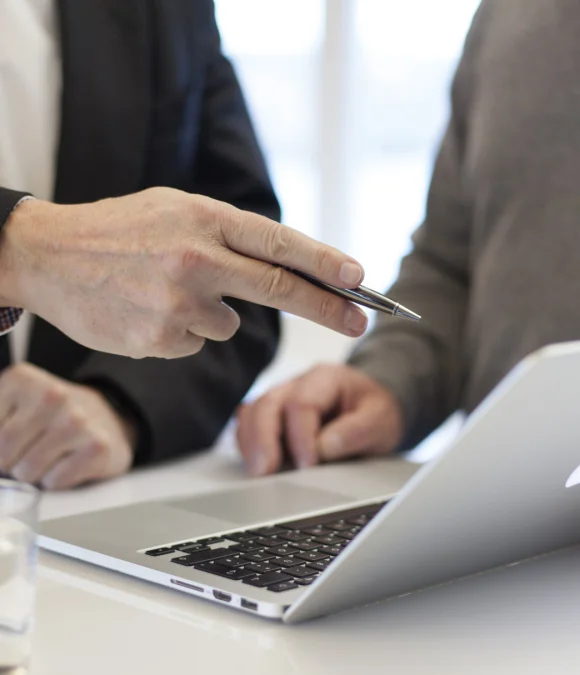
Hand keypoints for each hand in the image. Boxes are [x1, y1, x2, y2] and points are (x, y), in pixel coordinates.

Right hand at [0, 188, 367, 357]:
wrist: (47, 256)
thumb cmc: (118, 230)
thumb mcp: (175, 210)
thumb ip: (227, 234)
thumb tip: (282, 266)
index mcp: (203, 218)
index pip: (280, 244)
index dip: (325, 263)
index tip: (359, 279)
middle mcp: (196, 260)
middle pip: (279, 289)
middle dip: (328, 308)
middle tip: (361, 320)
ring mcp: (178, 303)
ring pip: (228, 323)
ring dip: (211, 313)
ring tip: (163, 290)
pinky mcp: (160, 339)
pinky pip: (196, 342)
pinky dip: (182, 331)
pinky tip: (147, 309)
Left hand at [0, 363, 134, 489]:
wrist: (107, 417)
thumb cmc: (49, 417)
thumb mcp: (11, 404)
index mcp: (22, 379)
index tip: (12, 437)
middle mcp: (53, 395)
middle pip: (3, 451)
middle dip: (9, 462)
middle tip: (25, 453)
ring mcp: (77, 421)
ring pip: (27, 470)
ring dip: (32, 474)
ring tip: (47, 457)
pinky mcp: (96, 447)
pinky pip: (54, 481)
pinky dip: (55, 481)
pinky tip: (67, 463)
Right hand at [236, 364, 403, 474]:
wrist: (373, 408)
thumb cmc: (375, 412)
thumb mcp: (381, 419)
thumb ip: (357, 431)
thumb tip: (325, 447)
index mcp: (326, 378)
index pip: (301, 403)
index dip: (301, 436)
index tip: (308, 465)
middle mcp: (297, 384)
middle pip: (267, 404)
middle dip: (263, 439)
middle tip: (265, 471)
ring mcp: (281, 398)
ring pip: (252, 412)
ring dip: (251, 443)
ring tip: (258, 472)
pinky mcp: (272, 416)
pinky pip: (248, 425)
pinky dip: (248, 444)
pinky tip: (256, 464)